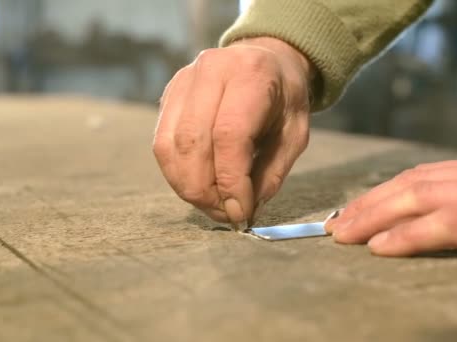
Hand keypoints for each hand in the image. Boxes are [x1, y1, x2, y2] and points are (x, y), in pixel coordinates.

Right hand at [153, 38, 312, 228]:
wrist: (266, 59)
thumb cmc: (284, 100)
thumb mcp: (295, 135)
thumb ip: (270, 173)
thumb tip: (240, 211)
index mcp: (251, 74)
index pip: (229, 135)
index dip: (230, 181)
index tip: (240, 212)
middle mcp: (211, 71)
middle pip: (192, 143)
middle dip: (205, 191)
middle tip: (226, 214)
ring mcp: (183, 81)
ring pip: (169, 146)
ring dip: (187, 187)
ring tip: (213, 204)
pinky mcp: (169, 95)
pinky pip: (161, 143)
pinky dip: (177, 174)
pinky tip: (198, 186)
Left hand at [325, 150, 456, 262]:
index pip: (424, 175)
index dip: (386, 191)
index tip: (360, 207)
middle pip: (409, 184)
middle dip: (368, 203)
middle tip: (335, 222)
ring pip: (414, 198)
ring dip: (372, 216)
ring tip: (342, 234)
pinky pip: (441, 226)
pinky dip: (405, 235)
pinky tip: (379, 247)